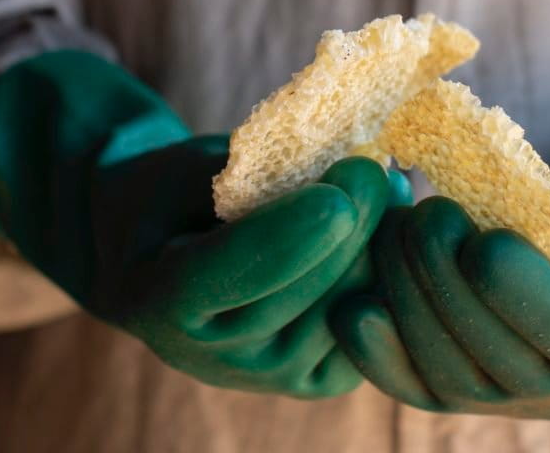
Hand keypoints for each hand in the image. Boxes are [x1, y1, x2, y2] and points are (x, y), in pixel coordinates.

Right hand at [92, 148, 404, 396]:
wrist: (169, 262)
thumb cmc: (178, 201)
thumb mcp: (188, 171)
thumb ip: (254, 176)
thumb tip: (350, 170)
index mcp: (161, 301)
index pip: (231, 273)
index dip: (287, 236)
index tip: (335, 196)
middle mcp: (216, 357)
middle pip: (305, 293)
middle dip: (353, 225)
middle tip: (376, 169)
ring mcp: (269, 376)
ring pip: (348, 305)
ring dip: (379, 244)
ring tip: (382, 190)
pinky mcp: (316, 379)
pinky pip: (372, 321)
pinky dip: (387, 272)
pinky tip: (385, 231)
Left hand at [331, 81, 549, 415]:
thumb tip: (498, 209)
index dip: (515, 279)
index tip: (484, 234)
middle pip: (484, 343)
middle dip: (444, 269)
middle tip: (423, 212)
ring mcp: (495, 403)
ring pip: (436, 362)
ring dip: (403, 290)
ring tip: (391, 228)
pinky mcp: (447, 395)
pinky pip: (404, 380)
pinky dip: (372, 346)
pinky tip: (351, 303)